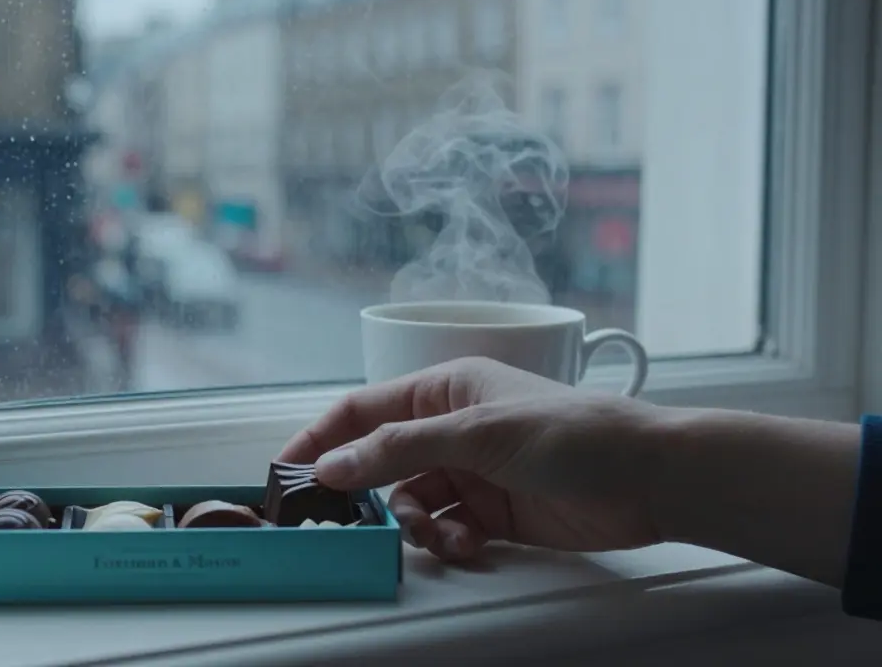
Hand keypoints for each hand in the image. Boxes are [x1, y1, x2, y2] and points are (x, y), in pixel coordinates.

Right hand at [276, 357, 669, 561]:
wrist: (651, 479)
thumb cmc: (573, 433)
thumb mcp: (477, 433)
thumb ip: (399, 450)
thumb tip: (332, 464)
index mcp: (444, 388)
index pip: (363, 410)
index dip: (320, 437)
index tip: (285, 470)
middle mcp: (452, 428)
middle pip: (382, 463)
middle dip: (369, 494)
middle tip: (352, 522)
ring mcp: (472, 472)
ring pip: (411, 503)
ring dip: (418, 525)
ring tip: (444, 538)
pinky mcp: (493, 512)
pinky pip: (445, 529)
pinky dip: (447, 542)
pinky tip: (468, 546)